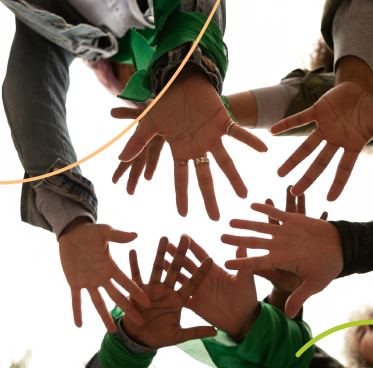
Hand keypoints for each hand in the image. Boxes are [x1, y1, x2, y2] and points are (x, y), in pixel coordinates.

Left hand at [59, 219, 150, 332]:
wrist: (72, 233)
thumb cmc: (91, 232)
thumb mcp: (105, 232)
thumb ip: (118, 235)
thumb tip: (136, 234)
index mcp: (111, 267)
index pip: (126, 282)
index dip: (137, 293)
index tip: (147, 303)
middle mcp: (102, 277)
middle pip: (117, 296)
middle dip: (128, 309)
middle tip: (139, 322)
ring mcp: (89, 281)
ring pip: (99, 302)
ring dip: (105, 317)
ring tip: (113, 332)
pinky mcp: (74, 282)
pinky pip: (76, 300)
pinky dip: (77, 311)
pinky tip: (79, 325)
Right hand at [116, 64, 266, 220]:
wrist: (179, 81)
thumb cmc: (165, 104)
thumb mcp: (147, 124)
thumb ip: (137, 143)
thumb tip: (121, 159)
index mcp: (181, 151)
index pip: (181, 178)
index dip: (182, 196)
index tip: (184, 215)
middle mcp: (197, 148)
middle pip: (205, 177)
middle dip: (210, 198)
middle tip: (216, 219)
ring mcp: (212, 137)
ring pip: (225, 162)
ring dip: (234, 177)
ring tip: (244, 195)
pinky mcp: (223, 122)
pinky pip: (239, 133)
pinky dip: (250, 140)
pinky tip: (264, 149)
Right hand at [122, 236, 215, 348]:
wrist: (139, 341)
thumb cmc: (160, 337)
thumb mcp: (179, 335)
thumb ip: (195, 331)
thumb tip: (216, 331)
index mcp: (179, 299)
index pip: (193, 283)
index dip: (201, 272)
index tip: (210, 259)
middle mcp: (167, 291)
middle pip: (176, 269)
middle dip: (180, 254)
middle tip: (185, 238)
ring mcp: (152, 289)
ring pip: (158, 268)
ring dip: (160, 253)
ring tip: (164, 237)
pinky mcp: (137, 291)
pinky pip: (135, 275)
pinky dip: (134, 264)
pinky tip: (133, 250)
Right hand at [164, 238, 259, 338]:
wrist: (244, 321)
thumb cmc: (247, 298)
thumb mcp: (246, 280)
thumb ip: (242, 264)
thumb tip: (242, 244)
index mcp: (214, 271)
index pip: (201, 255)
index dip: (192, 246)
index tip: (183, 235)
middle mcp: (203, 279)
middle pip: (187, 263)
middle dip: (177, 254)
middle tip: (166, 243)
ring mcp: (198, 291)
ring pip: (180, 278)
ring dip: (171, 269)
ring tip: (160, 260)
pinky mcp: (194, 305)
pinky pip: (180, 297)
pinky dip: (170, 292)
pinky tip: (161, 286)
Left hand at [221, 203, 343, 317]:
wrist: (340, 249)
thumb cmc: (328, 268)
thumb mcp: (314, 284)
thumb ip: (300, 296)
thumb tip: (289, 315)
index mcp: (281, 260)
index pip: (256, 262)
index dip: (242, 262)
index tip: (225, 262)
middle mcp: (279, 246)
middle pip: (253, 242)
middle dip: (237, 239)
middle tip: (220, 237)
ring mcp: (284, 233)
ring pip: (261, 226)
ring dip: (246, 223)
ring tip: (231, 220)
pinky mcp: (293, 220)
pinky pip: (277, 213)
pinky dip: (266, 208)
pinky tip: (253, 204)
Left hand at [272, 81, 372, 200]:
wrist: (363, 88)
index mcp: (351, 145)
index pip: (344, 168)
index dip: (338, 183)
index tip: (330, 200)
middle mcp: (335, 140)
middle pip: (319, 163)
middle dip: (308, 178)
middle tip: (295, 192)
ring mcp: (325, 126)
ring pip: (306, 146)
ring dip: (293, 159)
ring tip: (279, 172)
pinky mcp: (318, 111)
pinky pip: (300, 119)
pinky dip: (286, 124)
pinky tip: (272, 131)